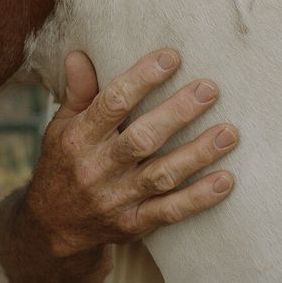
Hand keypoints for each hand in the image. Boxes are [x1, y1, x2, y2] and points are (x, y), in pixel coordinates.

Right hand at [24, 49, 236, 258]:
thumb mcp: (61, 126)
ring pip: (162, 175)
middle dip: (178, 113)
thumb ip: (77, 92)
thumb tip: (78, 54)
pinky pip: (169, 211)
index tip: (171, 57)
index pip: (112, 104)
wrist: (53, 228)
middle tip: (209, 89)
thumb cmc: (64, 163)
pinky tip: (225, 181)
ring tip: (229, 133)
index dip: (142, 78)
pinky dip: (198, 198)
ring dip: (198, 154)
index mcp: (79, 138)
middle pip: (142, 139)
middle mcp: (97, 168)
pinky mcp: (133, 224)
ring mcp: (117, 199)